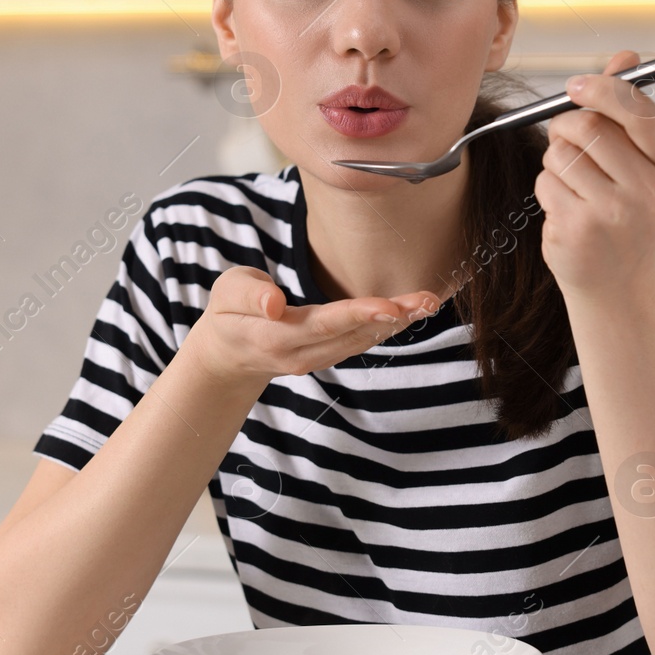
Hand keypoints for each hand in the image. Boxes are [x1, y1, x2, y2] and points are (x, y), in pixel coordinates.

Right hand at [187, 266, 441, 385]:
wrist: (228, 358)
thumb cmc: (228, 315)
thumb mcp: (225, 294)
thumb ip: (249, 295)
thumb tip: (274, 303)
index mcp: (274, 337)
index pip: (322, 325)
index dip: (357, 314)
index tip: (390, 304)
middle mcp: (301, 355)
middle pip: (352, 335)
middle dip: (392, 316)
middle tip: (428, 299)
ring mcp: (317, 360)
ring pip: (362, 341)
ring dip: (399, 322)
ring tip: (429, 301)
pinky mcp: (328, 356)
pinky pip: (361, 342)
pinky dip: (387, 326)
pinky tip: (412, 310)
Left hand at [534, 50, 654, 299]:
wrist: (617, 286)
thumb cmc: (626, 213)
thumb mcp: (641, 164)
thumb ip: (630, 110)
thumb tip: (626, 56)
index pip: (636, 109)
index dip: (601, 89)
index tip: (576, 86)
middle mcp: (647, 190)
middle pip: (590, 126)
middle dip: (568, 124)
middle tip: (567, 137)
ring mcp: (612, 213)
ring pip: (560, 153)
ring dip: (556, 160)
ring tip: (574, 183)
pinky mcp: (577, 230)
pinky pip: (545, 182)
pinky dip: (547, 188)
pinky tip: (566, 208)